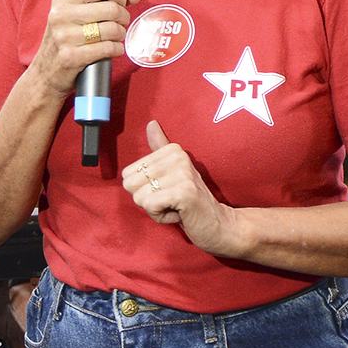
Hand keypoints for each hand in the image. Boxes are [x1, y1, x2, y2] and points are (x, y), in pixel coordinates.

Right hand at [27, 0, 140, 95]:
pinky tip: (113, 49)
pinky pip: (108, 48)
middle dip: (124, 17)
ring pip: (112, 29)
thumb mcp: (76, 12)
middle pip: (112, 8)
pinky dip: (117, 49)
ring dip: (121, 35)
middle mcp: (61, 14)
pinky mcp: (71, 56)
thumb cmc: (66, 39)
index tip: (122, 3)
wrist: (45, 72)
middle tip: (120, 24)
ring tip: (115, 37)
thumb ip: (104, 0)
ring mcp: (64, 36)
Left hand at [123, 121, 242, 257]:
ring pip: (140, 197)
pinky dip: (160, 217)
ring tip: (176, 207)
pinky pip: (150, 205)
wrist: (219, 224)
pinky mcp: (184, 192)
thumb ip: (160, 149)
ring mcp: (182, 174)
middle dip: (147, 200)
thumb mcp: (173, 173)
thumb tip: (151, 123)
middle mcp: (178, 157)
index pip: (128, 173)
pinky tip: (179, 214)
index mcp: (173, 150)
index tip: (167, 192)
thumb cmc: (190, 201)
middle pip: (131, 184)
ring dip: (155, 210)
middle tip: (170, 201)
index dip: (144, 189)